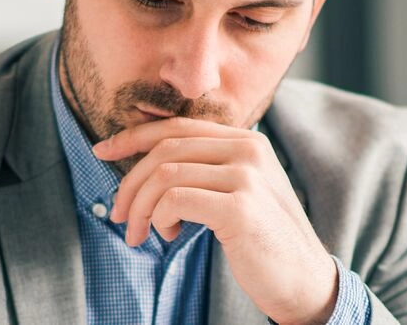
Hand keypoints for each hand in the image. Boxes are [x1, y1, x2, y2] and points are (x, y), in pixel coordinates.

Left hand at [95, 117, 339, 324]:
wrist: (304, 279)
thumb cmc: (262, 240)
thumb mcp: (238, 192)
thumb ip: (206, 169)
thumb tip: (145, 164)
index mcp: (247, 141)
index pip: (178, 127)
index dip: (134, 136)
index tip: (102, 151)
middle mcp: (249, 150)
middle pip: (165, 150)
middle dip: (130, 183)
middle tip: (119, 216)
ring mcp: (247, 176)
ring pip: (164, 175)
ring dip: (140, 208)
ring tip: (140, 234)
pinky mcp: (240, 207)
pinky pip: (174, 200)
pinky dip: (159, 219)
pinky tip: (171, 235)